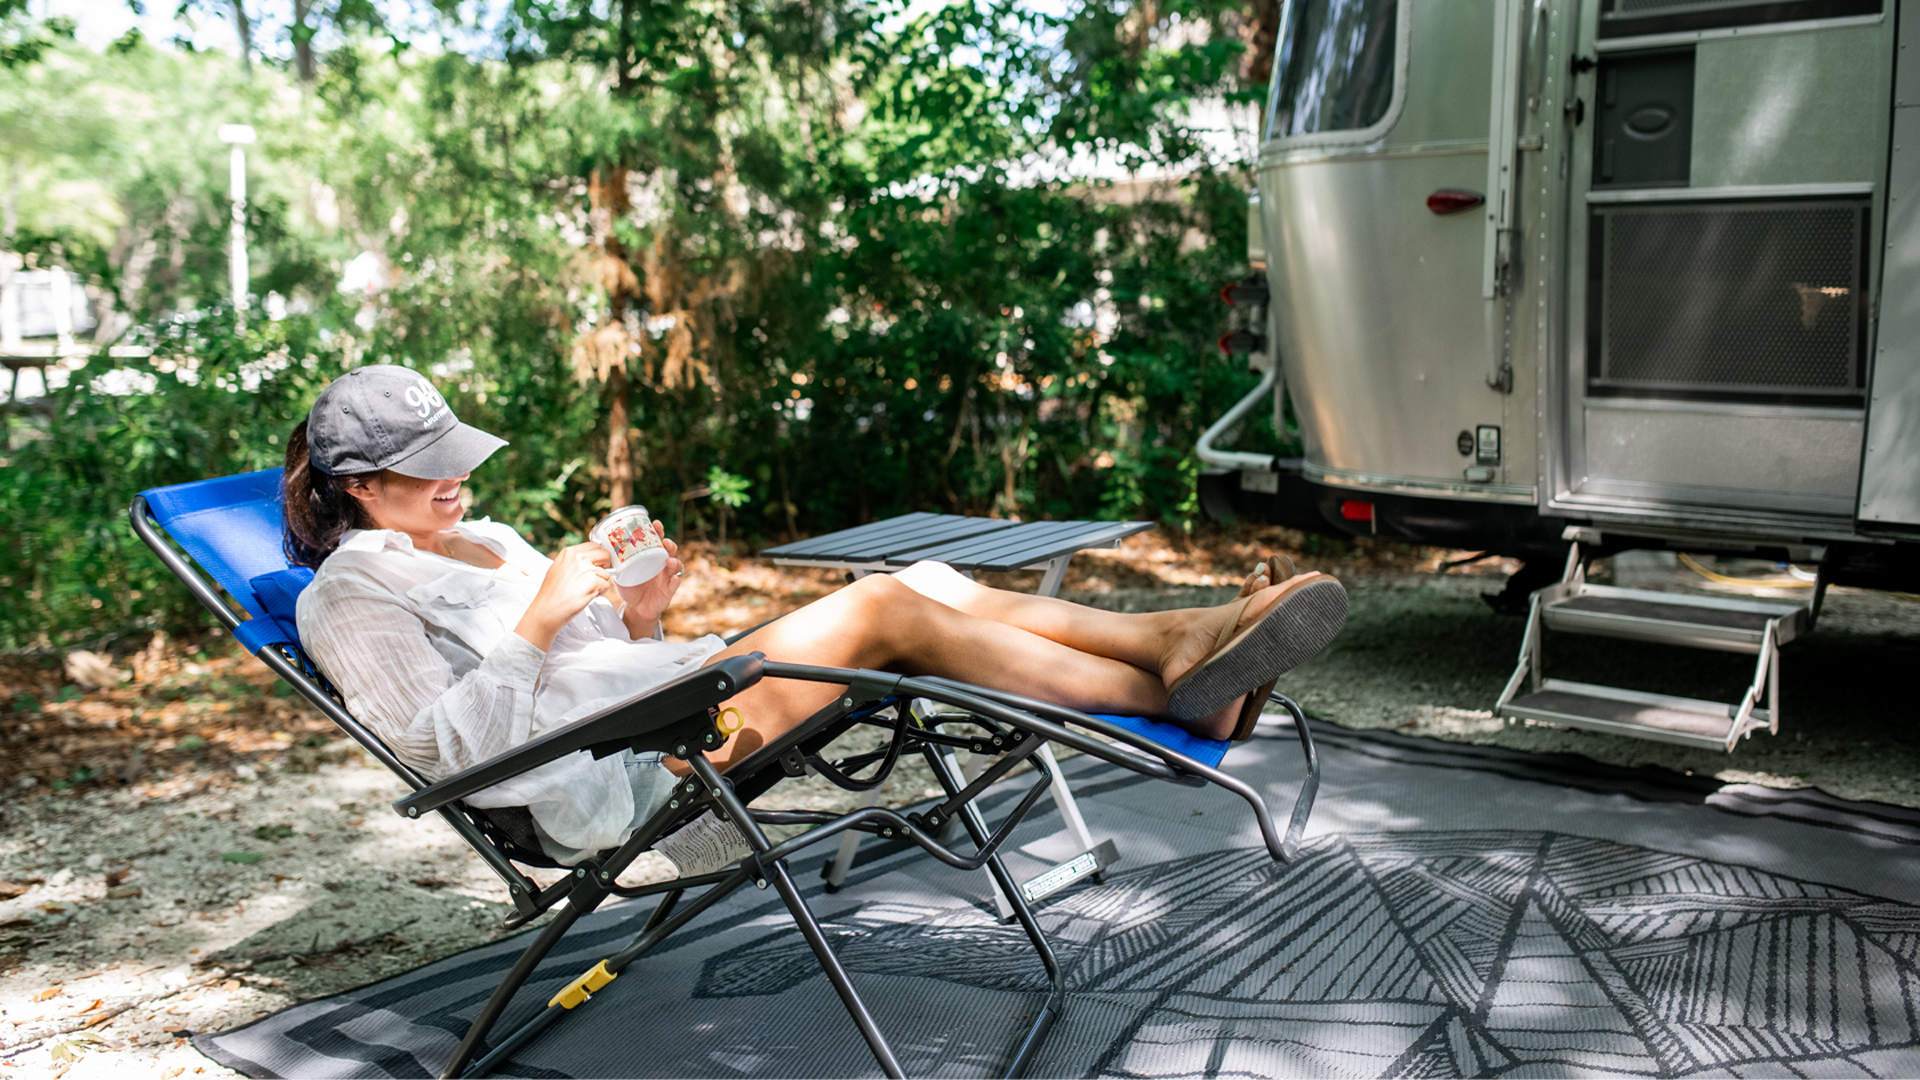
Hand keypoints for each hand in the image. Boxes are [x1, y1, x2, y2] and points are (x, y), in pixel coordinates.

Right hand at [514, 543, 611, 651]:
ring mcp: (587, 569)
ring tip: (586, 590)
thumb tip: (589, 560)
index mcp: (569, 552)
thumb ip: (573, 561)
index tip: (596, 564)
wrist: (547, 609)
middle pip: (605, 554)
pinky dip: (600, 592)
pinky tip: (587, 596)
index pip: (594, 546)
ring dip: (600, 583)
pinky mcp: (594, 582)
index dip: (597, 556)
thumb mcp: (558, 568)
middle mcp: (579, 557)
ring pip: (606, 573)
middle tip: (596, 577)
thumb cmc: (552, 593)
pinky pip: (606, 586)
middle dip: (604, 566)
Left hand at [615, 520, 683, 634]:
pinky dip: (675, 580)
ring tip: (668, 560)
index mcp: (651, 557)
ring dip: (674, 561)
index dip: (658, 532)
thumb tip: (601, 550)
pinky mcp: (669, 589)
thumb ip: (614, 563)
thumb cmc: (630, 587)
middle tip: (664, 541)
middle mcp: (661, 564)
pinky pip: (675, 583)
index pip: (657, 541)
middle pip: (670, 550)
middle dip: (669, 543)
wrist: (636, 608)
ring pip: (676, 565)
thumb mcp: (620, 573)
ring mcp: (667, 576)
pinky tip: (673, 579)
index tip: (656, 524)